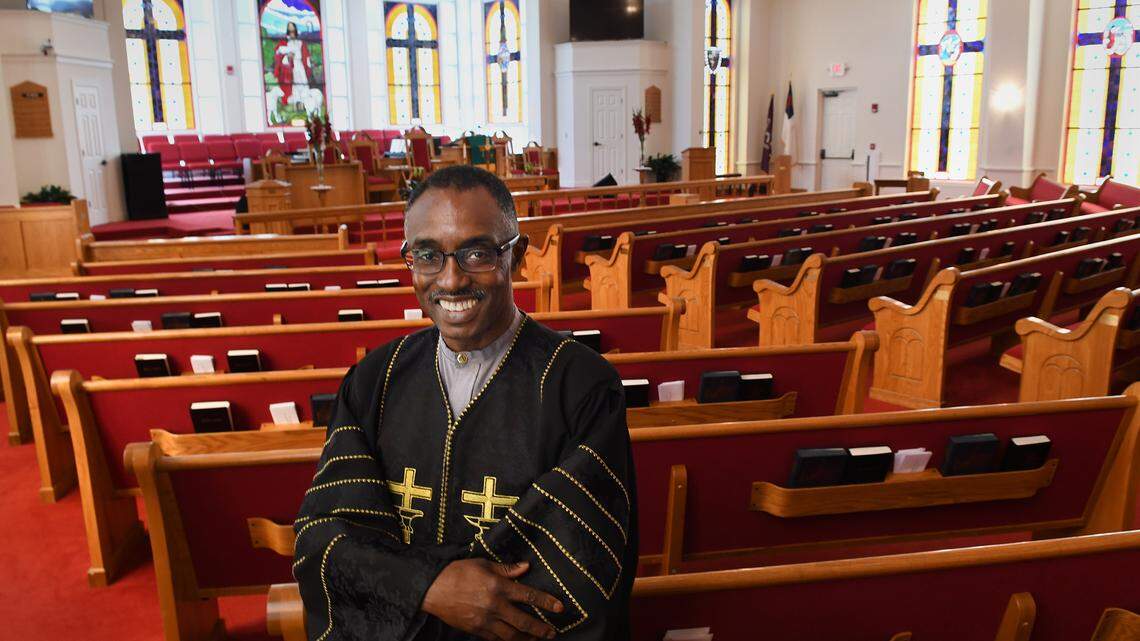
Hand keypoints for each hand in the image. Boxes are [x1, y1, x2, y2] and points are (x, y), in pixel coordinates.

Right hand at [422, 559, 562, 639]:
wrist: (433, 589)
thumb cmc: (458, 572)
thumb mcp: (483, 564)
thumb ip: (506, 569)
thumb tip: (525, 567)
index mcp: (497, 586)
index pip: (528, 595)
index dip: (546, 602)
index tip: (559, 608)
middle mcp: (494, 606)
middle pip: (524, 622)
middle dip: (541, 629)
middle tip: (552, 632)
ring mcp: (485, 621)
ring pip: (511, 636)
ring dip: (527, 639)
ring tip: (538, 640)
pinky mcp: (476, 630)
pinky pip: (496, 639)